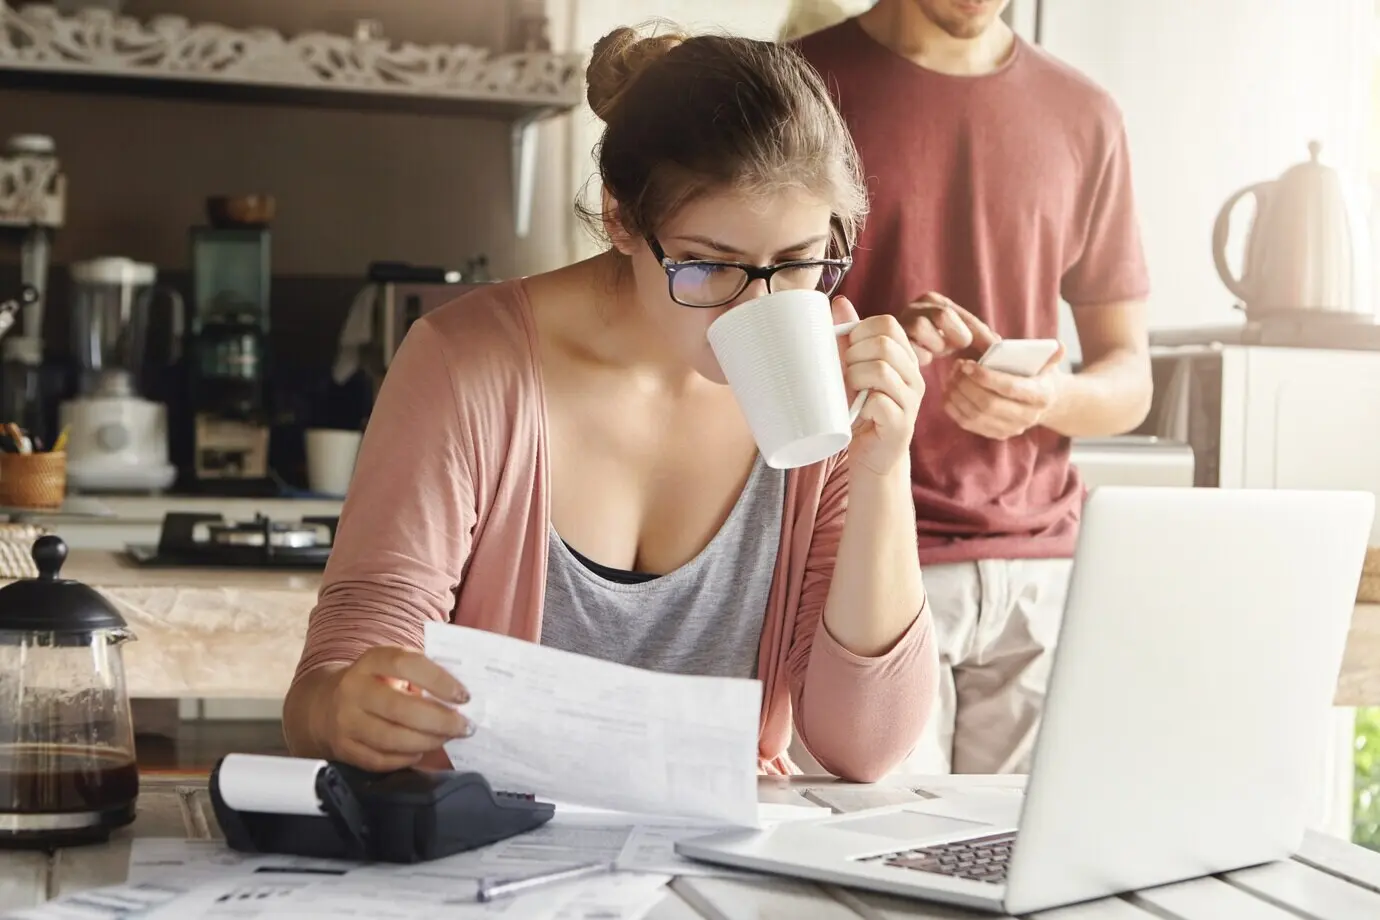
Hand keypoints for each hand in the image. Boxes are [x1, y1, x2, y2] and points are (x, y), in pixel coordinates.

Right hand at [320, 646, 472, 771]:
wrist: (325, 705)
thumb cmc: (375, 683)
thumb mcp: (392, 667)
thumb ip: (422, 673)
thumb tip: (461, 695)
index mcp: (371, 661)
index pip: (406, 664)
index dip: (438, 680)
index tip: (463, 696)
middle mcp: (354, 689)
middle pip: (400, 708)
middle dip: (440, 721)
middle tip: (465, 726)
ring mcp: (346, 721)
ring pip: (391, 738)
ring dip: (427, 741)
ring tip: (447, 738)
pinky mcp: (343, 748)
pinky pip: (380, 760)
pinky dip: (406, 758)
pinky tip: (421, 750)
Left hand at [834, 296, 923, 476]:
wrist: (870, 455)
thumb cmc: (860, 409)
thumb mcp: (853, 369)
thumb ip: (849, 337)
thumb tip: (838, 301)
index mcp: (905, 357)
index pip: (888, 324)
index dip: (860, 331)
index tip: (847, 350)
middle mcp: (914, 376)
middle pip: (883, 344)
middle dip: (854, 355)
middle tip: (845, 373)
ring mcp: (911, 400)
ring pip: (880, 370)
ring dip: (854, 378)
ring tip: (850, 391)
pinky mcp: (901, 424)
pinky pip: (879, 402)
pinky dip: (861, 405)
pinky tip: (858, 412)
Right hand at [897, 292, 997, 365]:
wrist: (898, 357)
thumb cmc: (932, 346)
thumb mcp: (957, 337)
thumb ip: (978, 336)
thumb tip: (1000, 345)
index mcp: (933, 300)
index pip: (964, 315)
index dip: (981, 334)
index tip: (994, 350)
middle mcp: (915, 306)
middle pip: (942, 314)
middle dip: (955, 335)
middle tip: (956, 348)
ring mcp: (900, 321)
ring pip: (921, 327)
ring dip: (935, 345)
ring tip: (935, 352)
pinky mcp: (890, 339)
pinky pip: (909, 347)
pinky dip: (921, 357)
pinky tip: (922, 360)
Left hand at [944, 343, 1067, 439]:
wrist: (1044, 401)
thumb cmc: (1039, 375)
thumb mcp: (1046, 363)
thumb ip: (1049, 354)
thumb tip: (1059, 346)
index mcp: (1040, 396)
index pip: (1010, 388)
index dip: (986, 377)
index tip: (968, 364)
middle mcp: (1027, 417)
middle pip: (989, 404)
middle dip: (967, 385)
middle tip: (957, 367)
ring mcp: (1011, 429)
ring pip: (975, 415)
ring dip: (958, 395)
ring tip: (952, 376)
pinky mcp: (996, 434)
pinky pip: (968, 424)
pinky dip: (954, 407)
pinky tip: (950, 391)